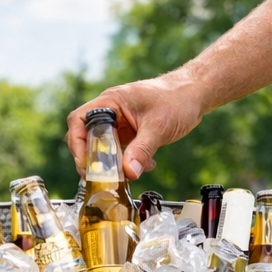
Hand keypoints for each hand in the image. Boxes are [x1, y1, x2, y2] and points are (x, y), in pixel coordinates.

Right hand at [66, 71, 205, 179]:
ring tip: (122, 177)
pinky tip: (143, 166)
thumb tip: (129, 173)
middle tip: (99, 177)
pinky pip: (120, 151)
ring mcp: (120, 122)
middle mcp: (111, 111)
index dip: (77, 143)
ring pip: (104, 147)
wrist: (194, 95)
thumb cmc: (177, 99)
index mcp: (111, 101)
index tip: (85, 163)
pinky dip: (128, 162)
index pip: (79, 120)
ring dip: (111, 164)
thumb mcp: (158, 127)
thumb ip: (142, 150)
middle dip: (92, 159)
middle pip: (87, 137)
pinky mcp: (130, 133)